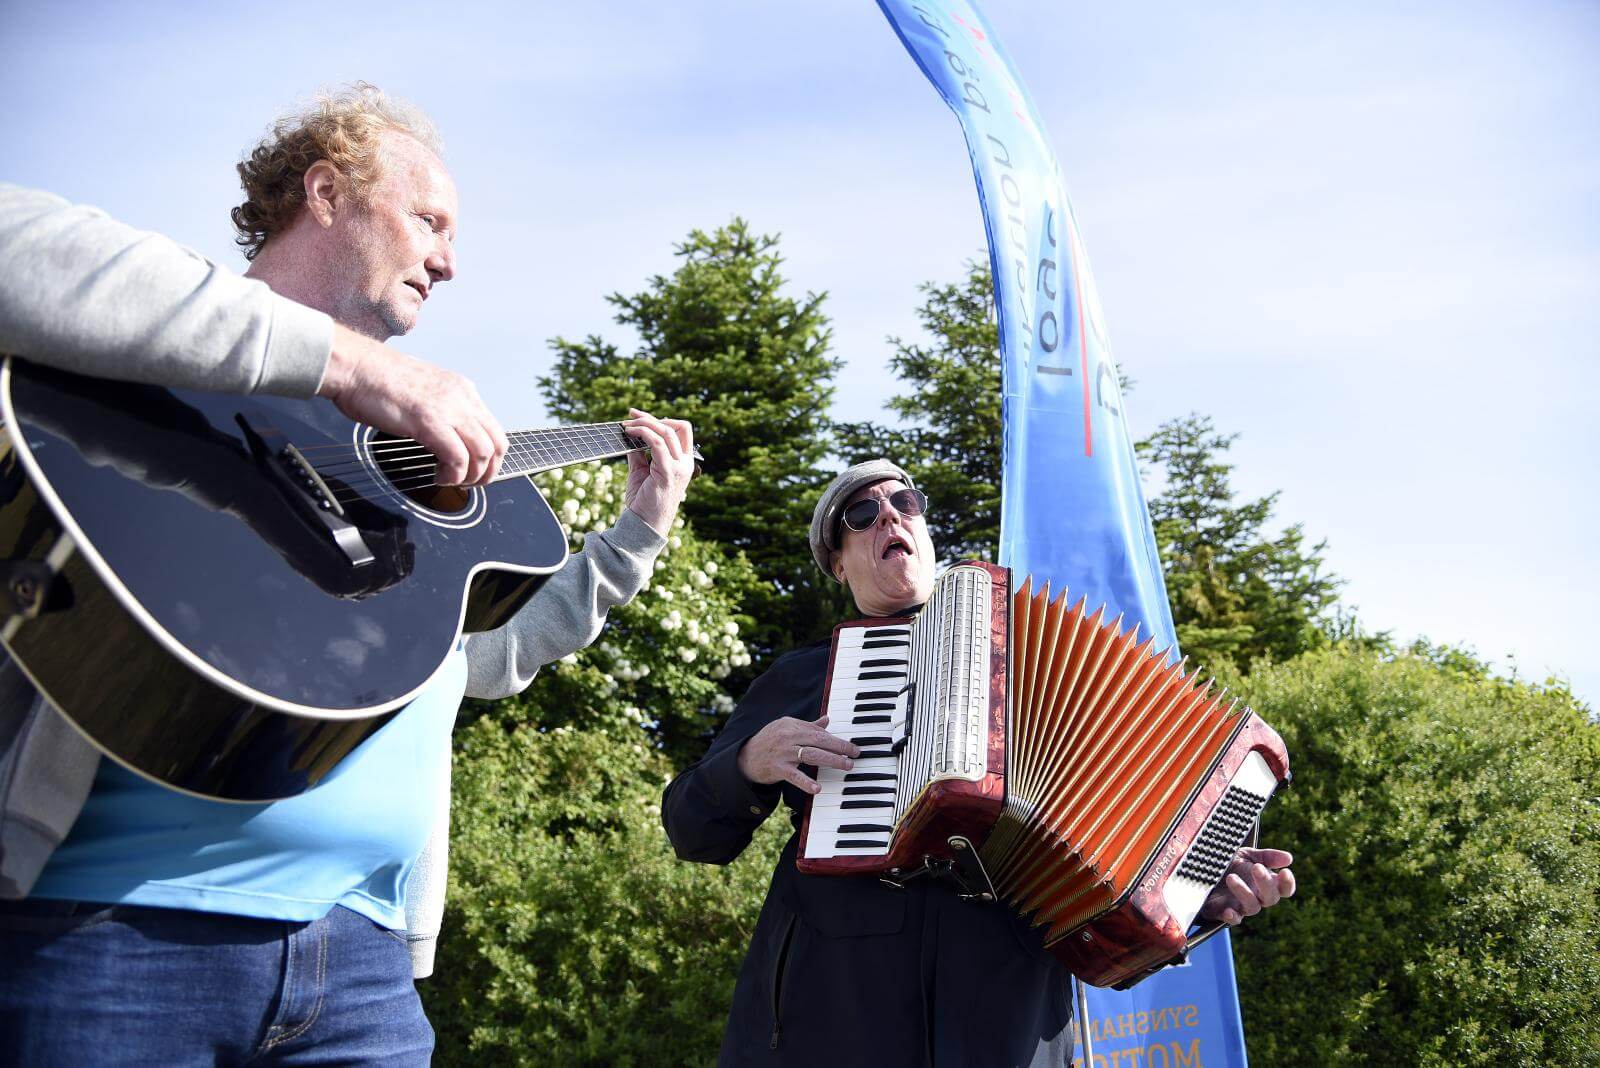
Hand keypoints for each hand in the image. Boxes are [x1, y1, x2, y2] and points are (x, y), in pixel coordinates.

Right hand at [317, 324, 508, 486]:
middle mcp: (462, 397)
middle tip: (468, 483)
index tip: (473, 470)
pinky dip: (453, 475)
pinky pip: (458, 458)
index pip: (495, 430)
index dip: (489, 458)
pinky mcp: (429, 421)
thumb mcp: (423, 392)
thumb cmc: (376, 380)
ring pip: (483, 453)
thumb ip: (441, 411)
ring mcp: (448, 408)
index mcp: (462, 390)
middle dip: (487, 472)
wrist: (354, 365)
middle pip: (498, 444)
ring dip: (471, 476)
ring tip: (449, 479)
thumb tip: (447, 439)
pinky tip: (437, 475)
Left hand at [621, 408, 694, 535]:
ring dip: (645, 423)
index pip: (681, 431)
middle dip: (651, 418)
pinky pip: (658, 444)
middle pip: (676, 427)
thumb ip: (639, 453)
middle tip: (630, 416)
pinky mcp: (668, 473)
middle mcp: (685, 464)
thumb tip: (631, 436)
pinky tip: (629, 433)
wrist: (642, 525)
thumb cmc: (642, 501)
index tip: (639, 417)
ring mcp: (679, 468)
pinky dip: (643, 433)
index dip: (663, 419)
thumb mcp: (640, 471)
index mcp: (682, 462)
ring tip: (626, 425)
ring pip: (667, 432)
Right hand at [737, 716, 861, 794]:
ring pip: (812, 755)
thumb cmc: (769, 742)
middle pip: (818, 740)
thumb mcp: (786, 728)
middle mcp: (787, 736)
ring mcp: (782, 752)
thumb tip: (827, 719)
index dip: (836, 739)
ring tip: (846, 766)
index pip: (818, 731)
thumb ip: (807, 725)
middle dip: (839, 746)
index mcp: (791, 725)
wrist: (744, 758)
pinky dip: (806, 782)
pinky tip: (818, 788)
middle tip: (855, 753)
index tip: (851, 746)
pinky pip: (794, 776)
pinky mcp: (777, 769)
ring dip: (832, 760)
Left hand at [1197, 847, 1295, 925]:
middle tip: (1256, 868)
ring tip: (1231, 877)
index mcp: (1265, 884)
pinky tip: (1228, 911)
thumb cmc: (1230, 863)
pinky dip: (1232, 917)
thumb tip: (1289, 858)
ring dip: (1244, 892)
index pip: (1284, 889)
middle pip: (1271, 898)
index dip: (1288, 883)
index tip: (1285, 872)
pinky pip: (1232, 920)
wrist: (1203, 870)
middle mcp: (1257, 897)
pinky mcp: (1224, 912)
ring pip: (1252, 907)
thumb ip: (1267, 856)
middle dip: (1265, 883)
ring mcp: (1241, 906)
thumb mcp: (1247, 855)